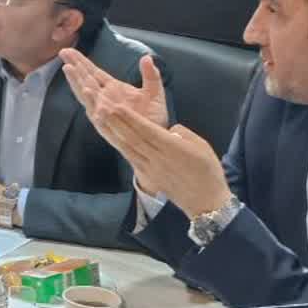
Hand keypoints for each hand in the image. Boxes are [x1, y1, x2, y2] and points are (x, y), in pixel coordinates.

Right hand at [60, 51, 169, 191]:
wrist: (158, 139)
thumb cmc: (153, 118)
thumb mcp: (154, 93)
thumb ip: (151, 76)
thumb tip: (146, 58)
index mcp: (113, 89)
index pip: (93, 72)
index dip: (82, 62)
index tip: (69, 51)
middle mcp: (104, 99)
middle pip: (86, 79)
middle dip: (74, 66)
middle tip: (63, 52)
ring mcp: (103, 110)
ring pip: (86, 93)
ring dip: (77, 81)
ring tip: (68, 68)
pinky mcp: (106, 122)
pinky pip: (96, 109)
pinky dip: (91, 99)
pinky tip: (86, 89)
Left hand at [85, 108, 232, 219]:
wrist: (206, 203)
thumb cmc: (208, 171)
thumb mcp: (202, 146)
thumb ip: (182, 133)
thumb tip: (168, 130)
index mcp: (172, 148)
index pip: (146, 130)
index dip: (129, 118)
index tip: (115, 105)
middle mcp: (157, 158)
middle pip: (132, 137)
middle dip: (115, 121)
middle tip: (100, 105)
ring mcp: (150, 169)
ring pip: (128, 147)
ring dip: (113, 131)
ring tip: (100, 117)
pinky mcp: (148, 176)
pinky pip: (131, 158)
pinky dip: (120, 145)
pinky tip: (112, 136)